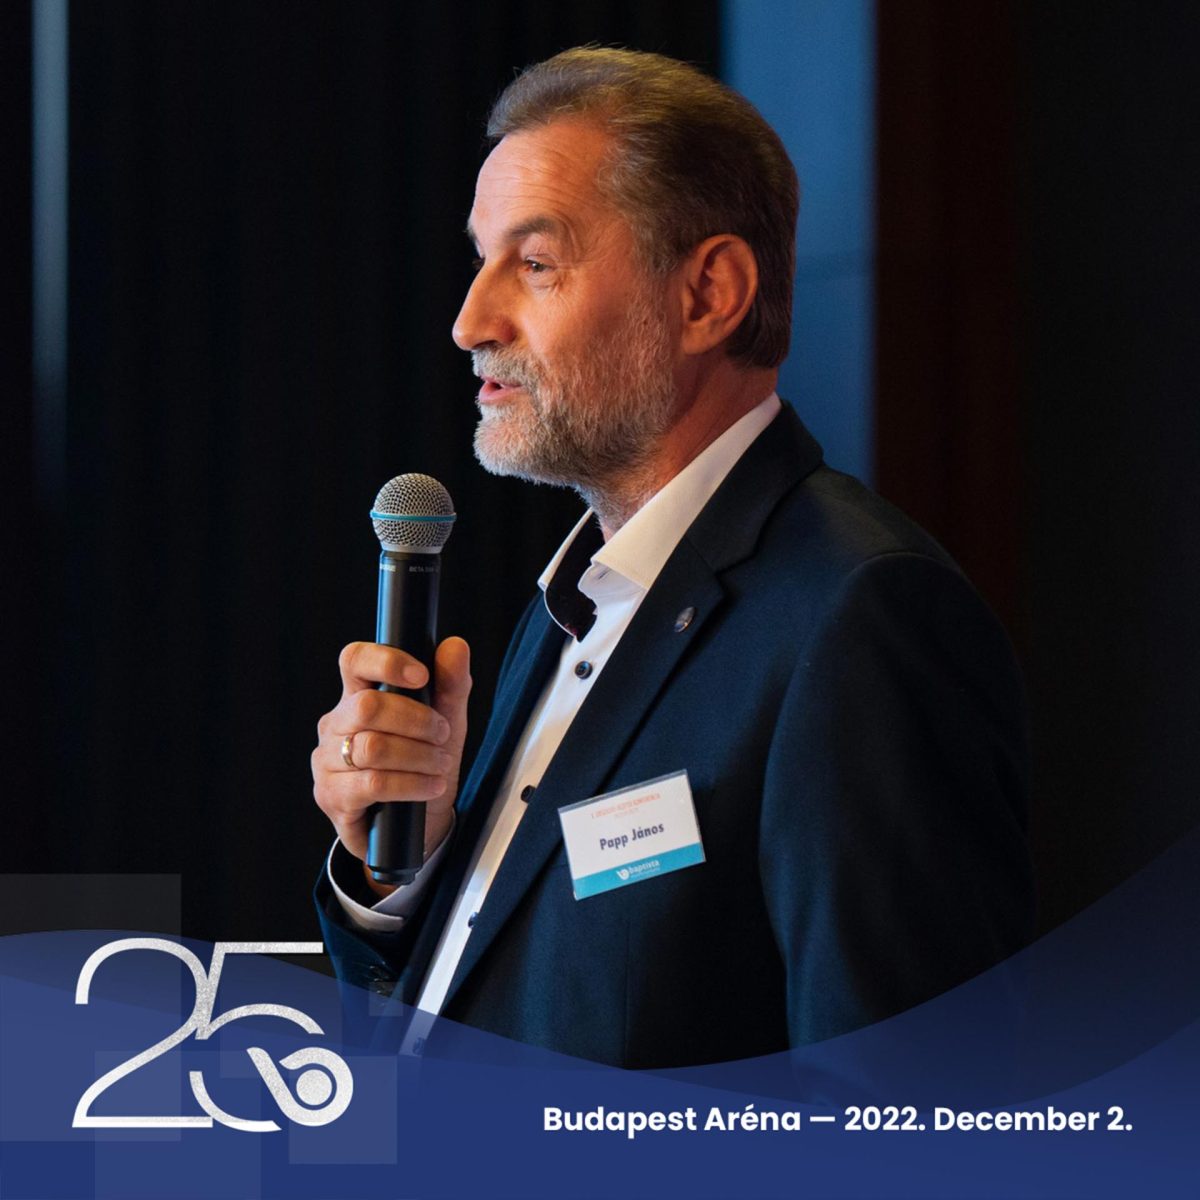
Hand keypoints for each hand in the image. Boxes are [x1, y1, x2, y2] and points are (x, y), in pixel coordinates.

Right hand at [312, 637, 471, 887]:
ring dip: (418, 756)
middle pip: (368, 706)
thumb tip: (455, 645)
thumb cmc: (422, 764)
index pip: (354, 660)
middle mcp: (336, 723)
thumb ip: (451, 685)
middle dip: (416, 720)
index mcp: (358, 695)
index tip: (421, 675)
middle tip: (442, 734)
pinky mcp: (331, 796)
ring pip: (372, 748)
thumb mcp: (445, 723)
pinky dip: (411, 784)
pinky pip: (372, 784)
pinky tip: (430, 786)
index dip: (385, 661)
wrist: (415, 825)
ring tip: (440, 764)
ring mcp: (327, 760)